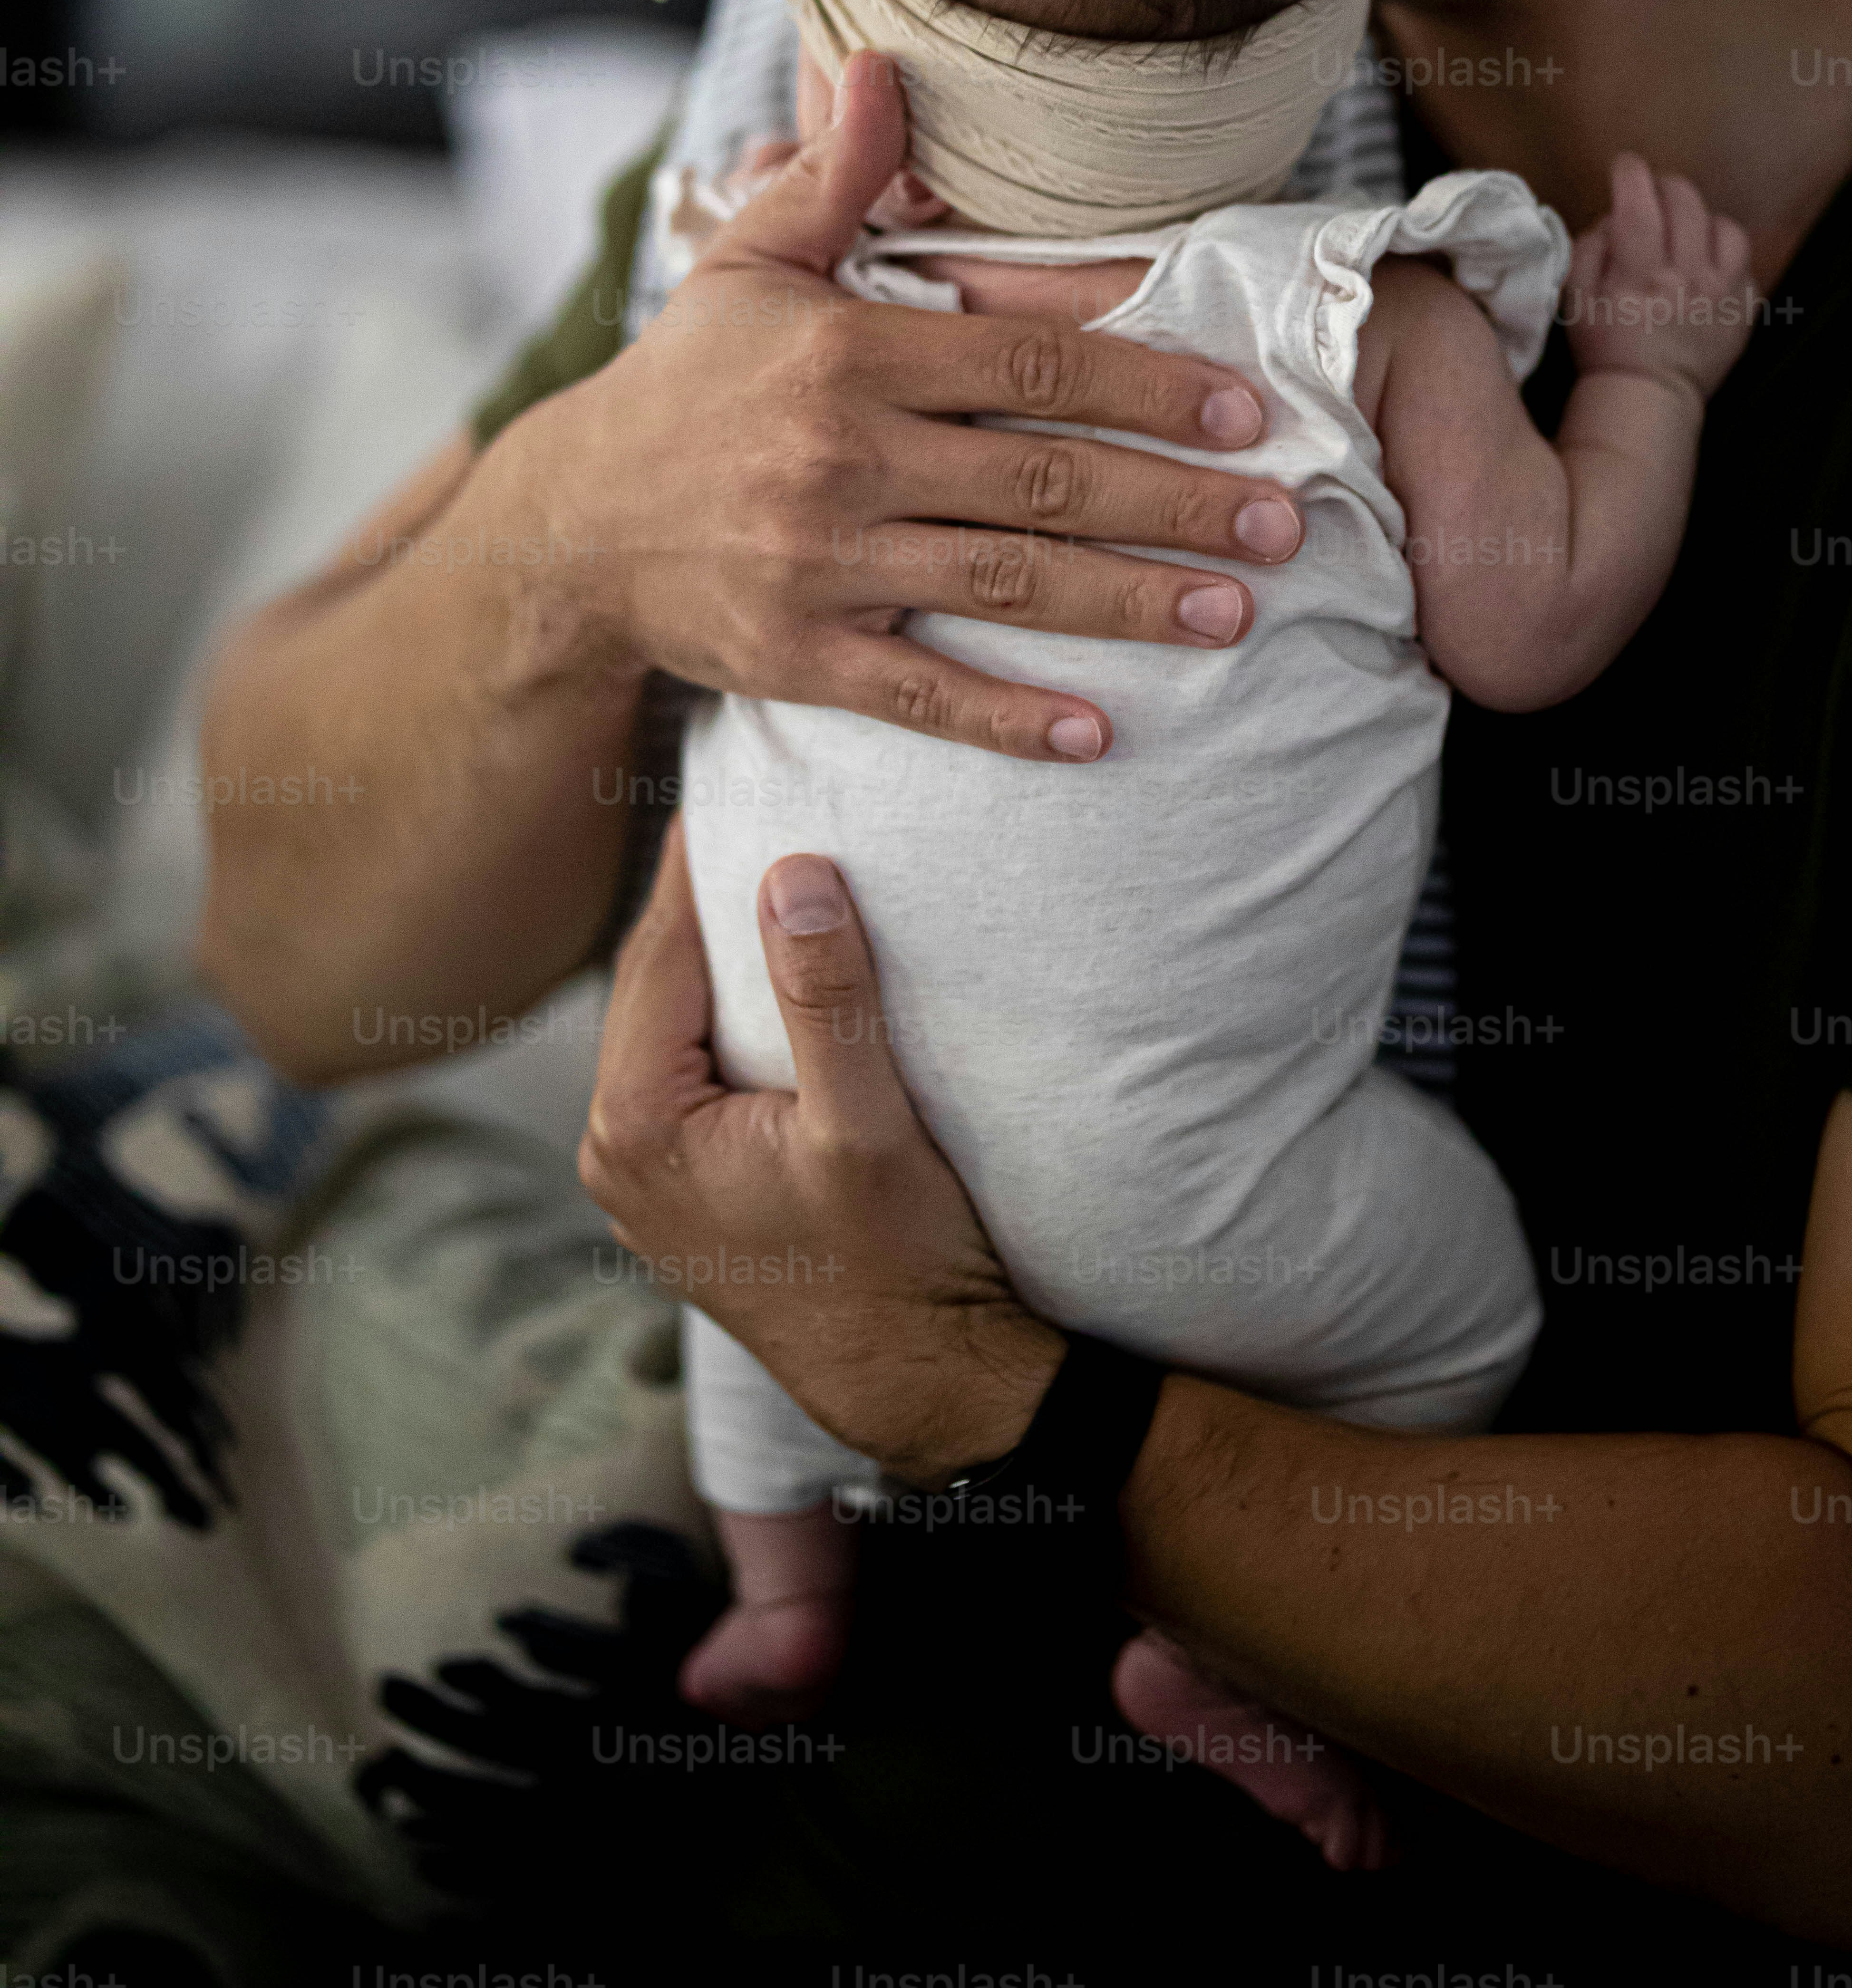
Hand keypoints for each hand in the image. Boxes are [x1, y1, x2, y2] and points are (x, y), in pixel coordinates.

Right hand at [509, 50, 1302, 761]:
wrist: (571, 525)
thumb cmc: (687, 382)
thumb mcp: (751, 261)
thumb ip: (834, 173)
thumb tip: (884, 63)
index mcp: (850, 356)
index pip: (1032, 365)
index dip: (1148, 385)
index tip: (1247, 411)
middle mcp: (842, 459)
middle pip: (1042, 480)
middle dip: (1175, 504)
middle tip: (1283, 525)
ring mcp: (821, 564)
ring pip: (1002, 587)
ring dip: (1126, 604)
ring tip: (1234, 616)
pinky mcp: (797, 656)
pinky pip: (921, 693)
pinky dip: (1009, 718)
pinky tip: (1095, 735)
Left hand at [579, 825, 1062, 1486]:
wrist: (924, 1385)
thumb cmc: (899, 1266)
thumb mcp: (867, 1125)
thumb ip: (826, 999)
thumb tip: (791, 873)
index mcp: (635, 1128)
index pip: (657, 954)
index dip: (696, 863)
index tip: (723, 780)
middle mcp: (613, 1153)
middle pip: (651, 985)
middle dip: (695, 899)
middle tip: (735, 799)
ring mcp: (641, 1178)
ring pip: (664, 1024)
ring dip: (708, 955)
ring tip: (752, 866)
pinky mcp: (683, 1190)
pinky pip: (683, 1068)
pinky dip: (718, 1012)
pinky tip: (761, 971)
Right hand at [1559, 153, 1754, 399]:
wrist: (1648, 396)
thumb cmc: (1605, 347)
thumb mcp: (1577, 298)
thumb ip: (1589, 249)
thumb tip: (1614, 216)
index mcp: (1639, 275)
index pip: (1638, 205)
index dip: (1630, 174)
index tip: (1624, 167)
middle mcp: (1686, 277)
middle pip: (1685, 204)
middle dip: (1665, 185)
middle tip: (1653, 191)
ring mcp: (1722, 292)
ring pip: (1724, 226)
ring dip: (1702, 216)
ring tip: (1686, 226)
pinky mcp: (1745, 306)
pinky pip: (1746, 259)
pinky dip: (1725, 249)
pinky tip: (1707, 258)